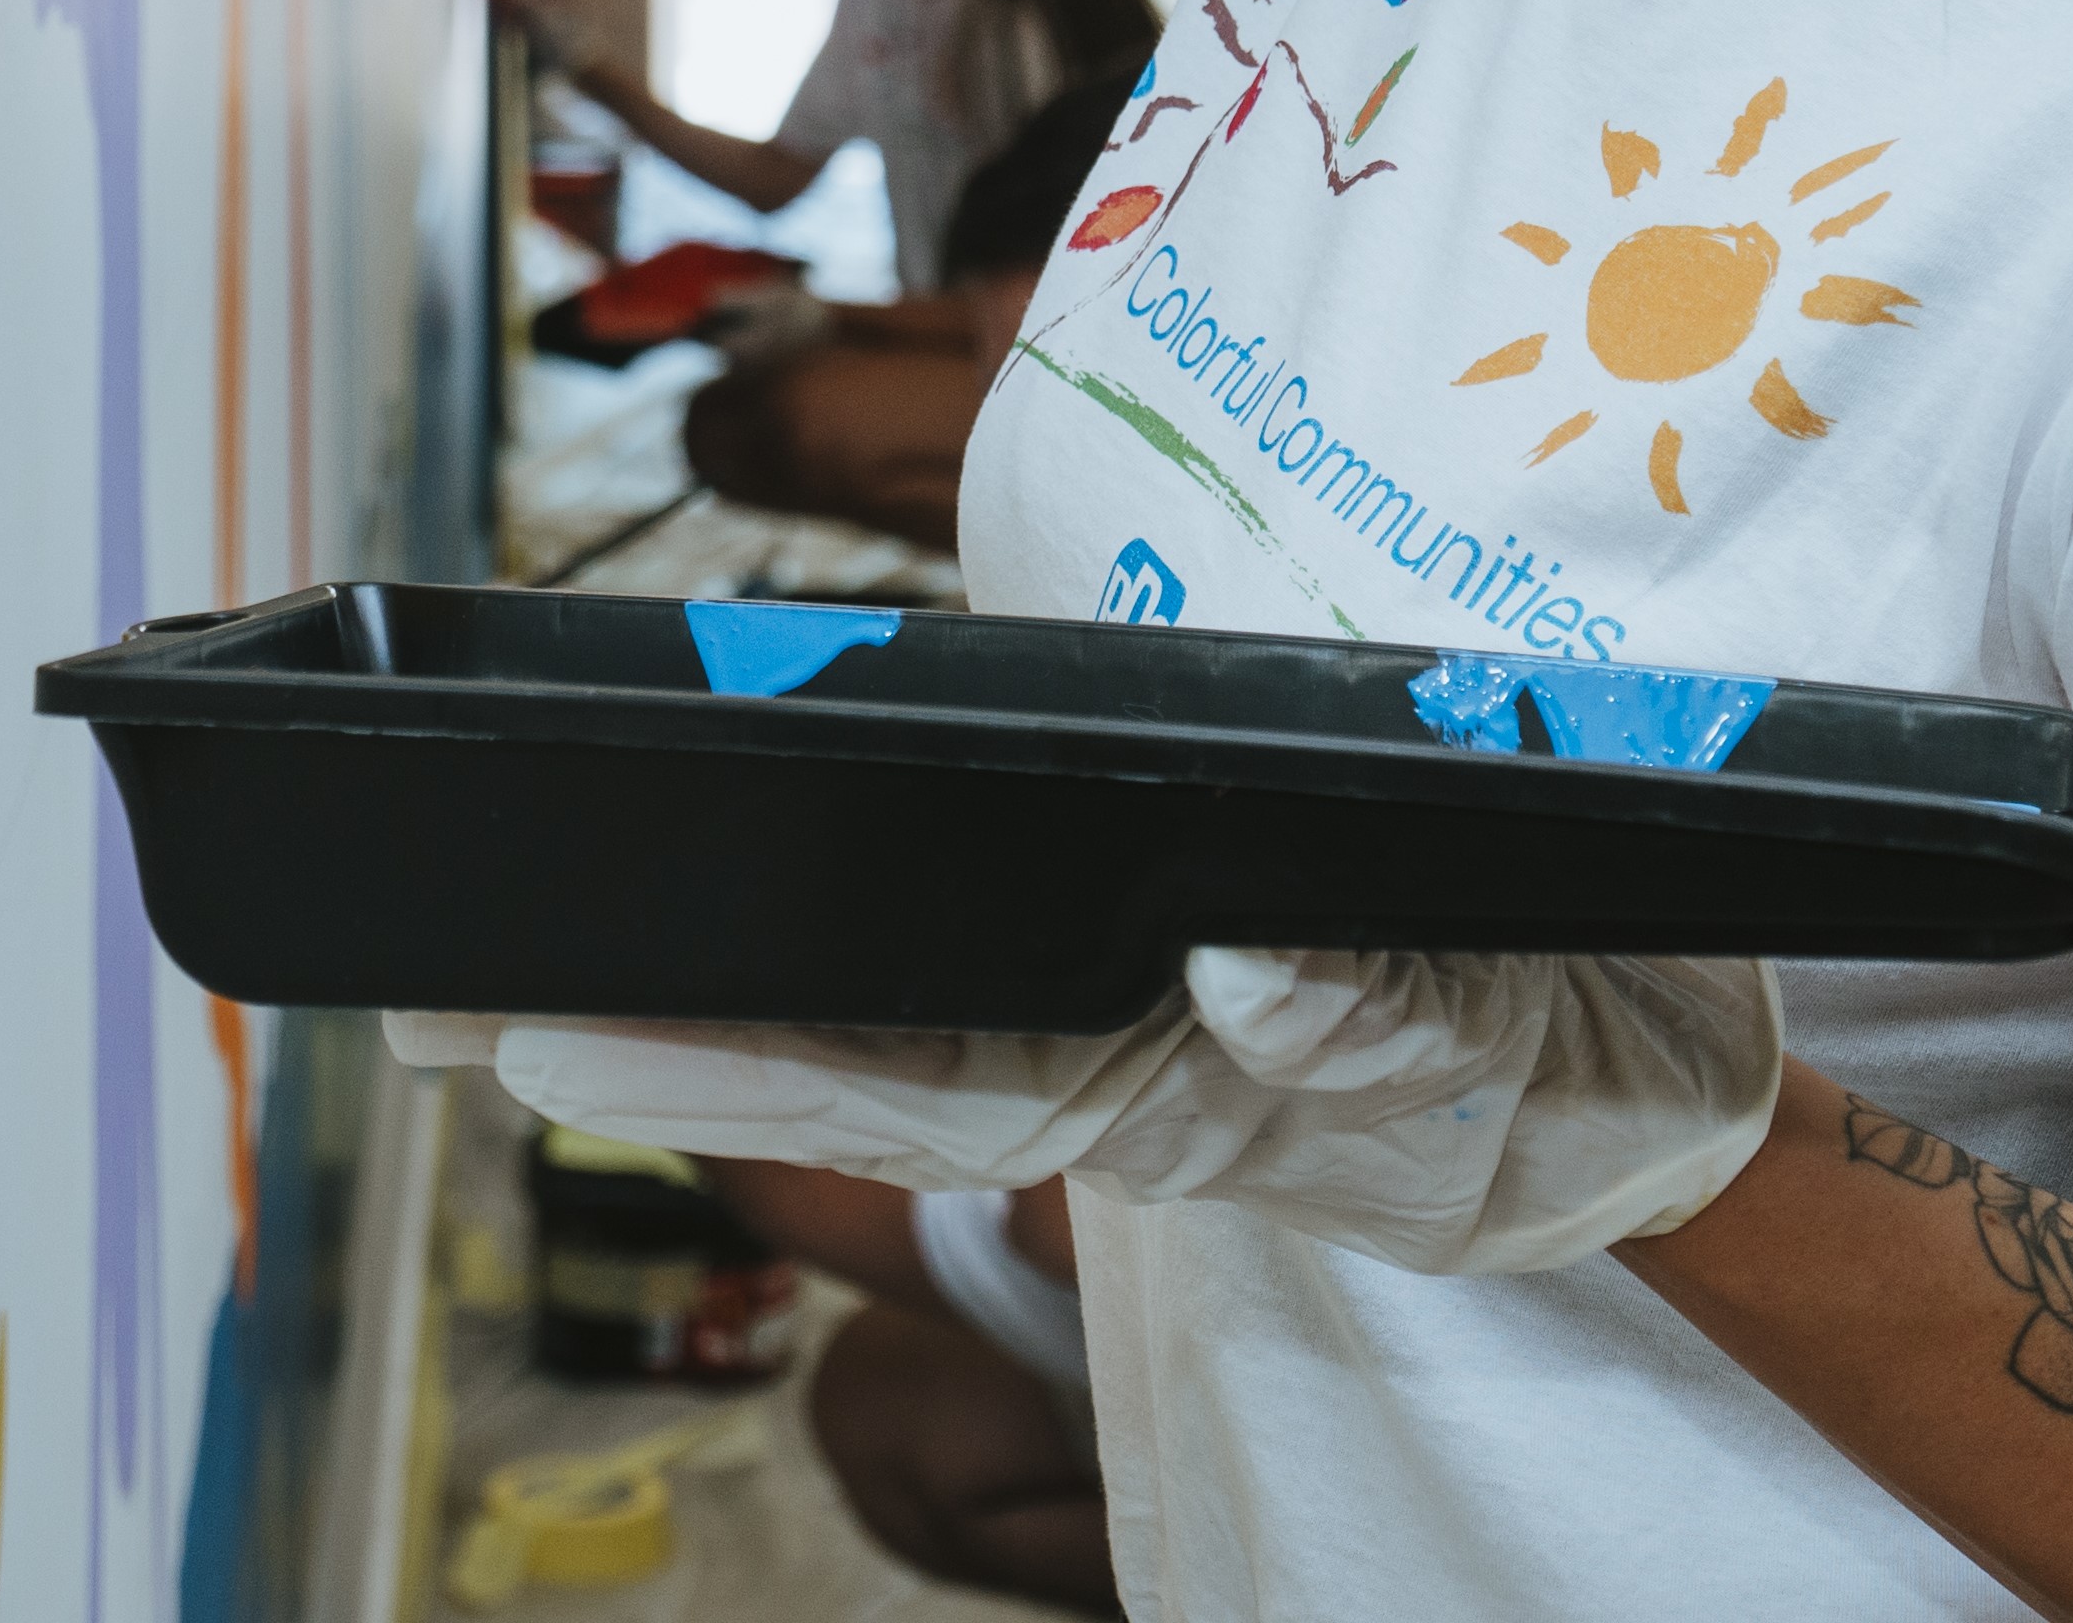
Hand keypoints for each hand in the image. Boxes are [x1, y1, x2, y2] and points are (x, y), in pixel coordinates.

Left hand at [414, 947, 1786, 1278]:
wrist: (1653, 1104)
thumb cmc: (1581, 1068)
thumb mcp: (1513, 1053)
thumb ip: (1375, 1016)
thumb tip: (1230, 967)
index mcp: (1164, 1087)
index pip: (898, 1080)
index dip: (718, 1067)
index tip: (542, 1042)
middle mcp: (1098, 1069)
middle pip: (824, 1067)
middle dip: (627, 1050)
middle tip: (419, 1019)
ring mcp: (1101, 1043)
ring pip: (855, 1040)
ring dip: (671, 1024)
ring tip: (468, 1000)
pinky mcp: (1124, 999)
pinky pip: (930, 1008)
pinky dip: (788, 1001)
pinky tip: (661, 983)